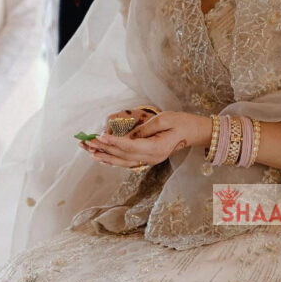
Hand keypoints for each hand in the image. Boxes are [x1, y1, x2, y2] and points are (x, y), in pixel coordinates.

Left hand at [80, 111, 211, 168]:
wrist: (193, 132)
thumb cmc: (180, 122)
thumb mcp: (165, 119)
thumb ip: (146, 128)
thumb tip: (129, 136)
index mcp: (157, 148)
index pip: (130, 147)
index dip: (114, 142)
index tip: (100, 136)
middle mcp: (152, 158)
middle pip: (123, 155)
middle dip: (104, 148)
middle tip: (87, 141)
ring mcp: (149, 160)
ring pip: (123, 161)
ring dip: (105, 156)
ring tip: (89, 150)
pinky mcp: (147, 158)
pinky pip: (127, 162)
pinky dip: (113, 159)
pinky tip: (102, 156)